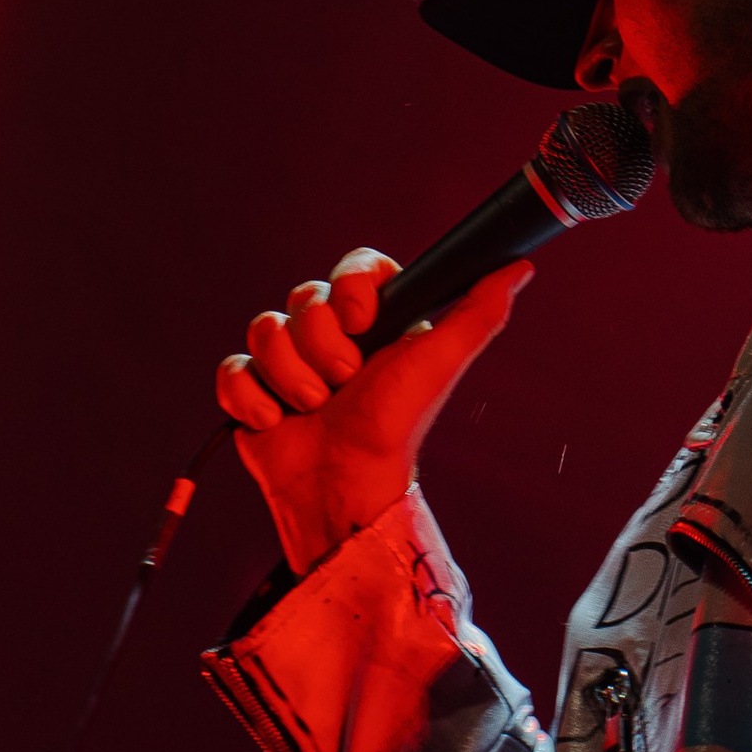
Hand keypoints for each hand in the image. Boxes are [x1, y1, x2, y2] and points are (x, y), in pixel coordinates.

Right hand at [216, 247, 532, 576]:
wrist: (344, 485)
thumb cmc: (397, 425)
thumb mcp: (441, 361)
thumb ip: (478, 312)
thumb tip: (518, 267)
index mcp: (377, 320)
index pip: (355, 268)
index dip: (349, 288)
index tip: (362, 321)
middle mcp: (332, 334)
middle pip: (303, 297)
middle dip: (322, 346)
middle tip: (344, 383)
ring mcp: (290, 361)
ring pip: (265, 328)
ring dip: (291, 376)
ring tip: (316, 408)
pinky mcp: (254, 390)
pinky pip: (233, 368)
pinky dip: (252, 398)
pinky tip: (276, 421)